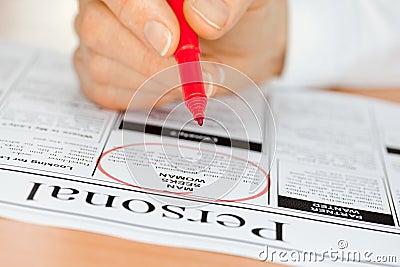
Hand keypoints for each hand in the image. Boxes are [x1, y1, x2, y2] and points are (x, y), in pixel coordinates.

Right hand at [73, 0, 286, 109]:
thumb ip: (227, 3)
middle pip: (99, 30)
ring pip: (103, 66)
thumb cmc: (232, 21)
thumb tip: (202, 17)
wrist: (236, 51)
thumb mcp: (244, 3)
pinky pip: (107, 92)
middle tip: (194, 71)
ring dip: (155, 82)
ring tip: (188, 76)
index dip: (137, 15)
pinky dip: (146, 96)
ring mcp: (101, 39)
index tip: (171, 43)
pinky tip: (168, 85)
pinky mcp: (100, 73)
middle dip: (151, 61)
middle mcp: (109, 7)